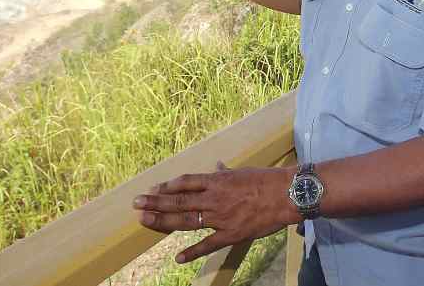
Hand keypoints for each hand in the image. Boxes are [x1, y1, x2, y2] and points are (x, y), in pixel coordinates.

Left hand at [132, 163, 297, 262]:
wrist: (287, 194)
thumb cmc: (267, 180)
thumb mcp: (243, 172)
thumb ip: (226, 172)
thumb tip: (217, 166)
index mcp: (217, 181)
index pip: (185, 183)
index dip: (167, 186)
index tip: (152, 189)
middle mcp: (214, 198)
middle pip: (179, 201)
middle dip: (155, 202)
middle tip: (136, 204)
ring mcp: (221, 217)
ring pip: (187, 220)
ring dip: (164, 221)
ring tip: (145, 221)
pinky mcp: (231, 234)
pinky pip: (208, 244)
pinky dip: (193, 252)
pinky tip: (178, 257)